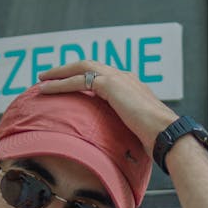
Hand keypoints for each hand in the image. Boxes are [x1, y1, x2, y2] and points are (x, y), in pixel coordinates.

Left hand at [37, 61, 176, 154]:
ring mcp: (118, 78)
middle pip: (89, 66)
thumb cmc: (154, 138)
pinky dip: (61, 84)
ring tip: (42, 80)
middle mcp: (124, 76)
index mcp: (131, 85)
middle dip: (67, 69)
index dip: (83, 77)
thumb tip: (116, 142)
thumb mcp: (135, 129)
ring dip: (59, 73)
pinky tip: (47, 89)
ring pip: (81, 69)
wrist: (164, 133)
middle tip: (48, 76)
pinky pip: (79, 81)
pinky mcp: (110, 84)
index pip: (102, 75)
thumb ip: (124, 126)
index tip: (69, 83)